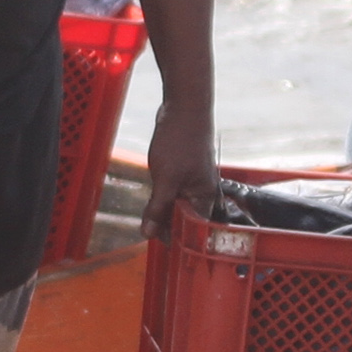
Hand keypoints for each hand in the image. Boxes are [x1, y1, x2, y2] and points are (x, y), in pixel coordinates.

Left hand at [142, 93, 216, 227]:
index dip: (176, 239)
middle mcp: (202, 191)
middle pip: (184, 218)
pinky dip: (162, 196)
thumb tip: (149, 233)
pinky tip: (151, 199)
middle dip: (166, 225)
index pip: (193, 230)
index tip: (158, 245)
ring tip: (147, 219)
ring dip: (162, 211)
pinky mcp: (183, 170)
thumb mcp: (166, 179)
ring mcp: (193, 180)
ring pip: (177, 204)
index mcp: (204, 198)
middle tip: (147, 231)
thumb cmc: (180, 141)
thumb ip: (158, 208)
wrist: (184, 106)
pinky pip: (173, 190)